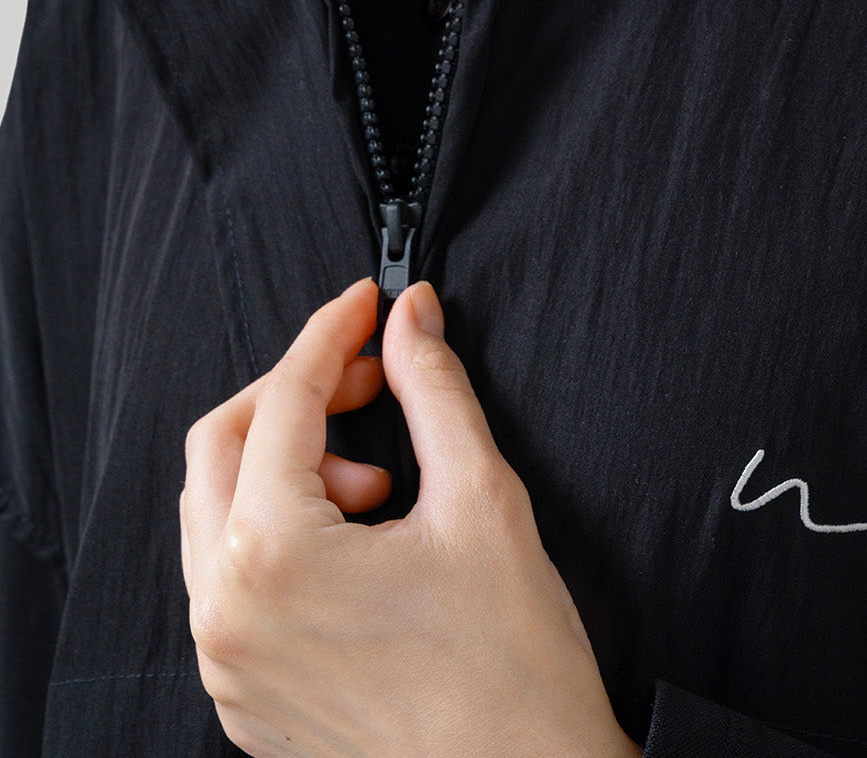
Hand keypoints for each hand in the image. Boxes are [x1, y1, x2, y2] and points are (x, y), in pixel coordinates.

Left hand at [180, 276, 641, 757]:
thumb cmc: (513, 666)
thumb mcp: (480, 497)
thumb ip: (432, 387)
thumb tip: (411, 317)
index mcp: (270, 557)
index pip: (282, 401)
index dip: (330, 336)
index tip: (368, 304)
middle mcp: (226, 613)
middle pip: (221, 445)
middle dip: (296, 394)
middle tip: (370, 380)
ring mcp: (228, 665)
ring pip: (216, 513)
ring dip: (287, 466)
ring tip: (375, 481)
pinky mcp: (245, 699)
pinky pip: (228, 582)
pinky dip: (278, 534)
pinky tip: (353, 540)